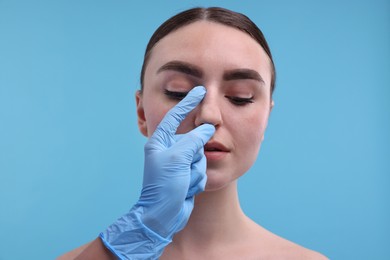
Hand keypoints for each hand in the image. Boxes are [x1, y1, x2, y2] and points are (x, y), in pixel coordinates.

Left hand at [139, 85, 214, 237]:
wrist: (162, 215)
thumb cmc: (164, 185)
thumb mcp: (178, 158)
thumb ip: (194, 139)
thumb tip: (207, 129)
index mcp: (160, 142)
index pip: (176, 116)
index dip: (188, 102)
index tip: (199, 90)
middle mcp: (170, 150)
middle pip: (194, 140)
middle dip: (194, 157)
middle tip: (183, 171)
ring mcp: (179, 164)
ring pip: (201, 156)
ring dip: (195, 171)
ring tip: (183, 182)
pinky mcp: (187, 175)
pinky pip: (201, 170)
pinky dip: (196, 180)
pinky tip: (186, 189)